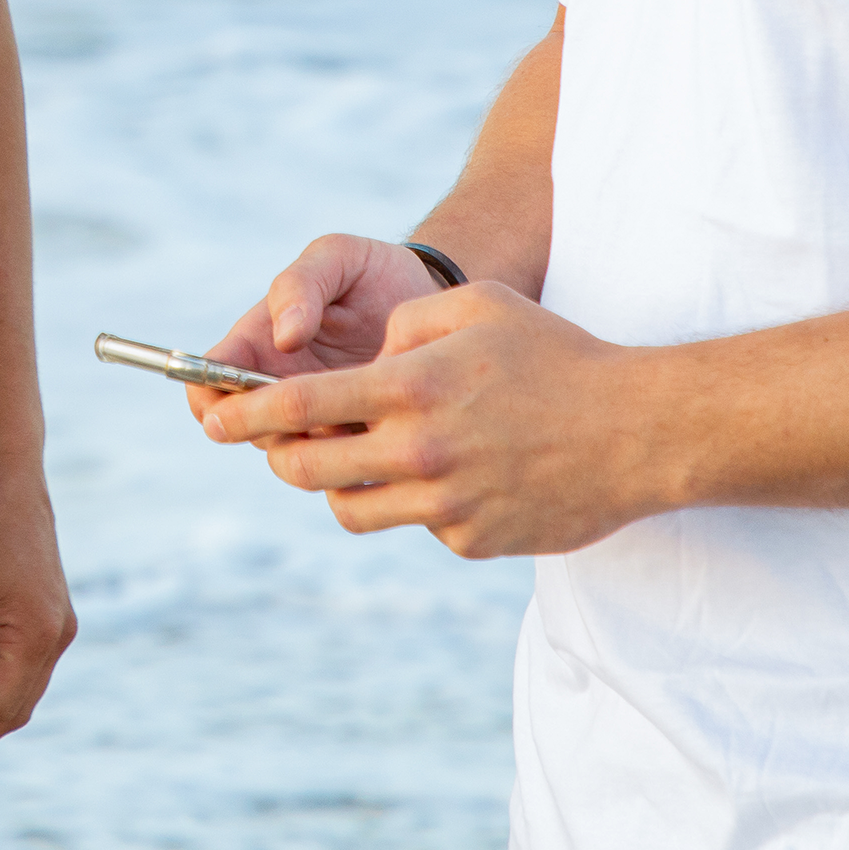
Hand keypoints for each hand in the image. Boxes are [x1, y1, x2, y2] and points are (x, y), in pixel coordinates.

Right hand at [182, 232, 439, 434]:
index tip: (241, 394)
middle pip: (243, 430)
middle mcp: (275, 389)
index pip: (205, 385)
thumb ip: (300, 285)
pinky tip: (381, 427)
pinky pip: (334, 469)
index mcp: (256, 344)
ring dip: (314, 443)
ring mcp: (311, 419)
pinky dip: (349, 457)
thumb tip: (282, 339)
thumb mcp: (336, 257)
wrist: (430, 299)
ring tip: (358, 412)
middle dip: (269, 425)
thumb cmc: (373, 274)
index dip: (208, 398)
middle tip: (315, 403)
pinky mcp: (350, 443)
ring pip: (288, 456)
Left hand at [199, 279, 664, 558]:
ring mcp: (444, 505)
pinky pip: (414, 525)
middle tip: (279, 443)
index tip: (210, 420)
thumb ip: (406, 325)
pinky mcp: (470, 542)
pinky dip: (415, 503)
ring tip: (366, 454)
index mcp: (411, 388)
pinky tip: (457, 474)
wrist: (639, 431)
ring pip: (350, 509)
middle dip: (278, 456)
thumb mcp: (476, 307)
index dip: (241, 416)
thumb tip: (364, 365)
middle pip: (306, 469)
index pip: (297, 408)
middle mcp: (419, 452)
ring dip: (340, 485)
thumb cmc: (556, 355)